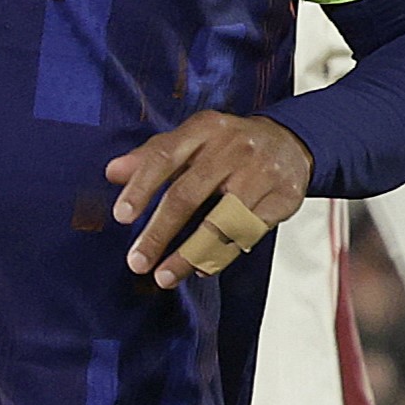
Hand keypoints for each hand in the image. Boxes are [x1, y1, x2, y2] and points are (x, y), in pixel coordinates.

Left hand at [106, 113, 313, 291]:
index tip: (122, 217)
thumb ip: (152, 156)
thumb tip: (113, 172)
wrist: (292, 140)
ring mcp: (260, 173)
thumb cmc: (230, 145)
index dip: (141, 187)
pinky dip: (222, 255)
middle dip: (159, 233)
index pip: (164, 156)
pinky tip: (202, 269)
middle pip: (187, 194)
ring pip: (220, 221)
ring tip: (165, 275)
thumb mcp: (193, 139)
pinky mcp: (283, 197)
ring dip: (189, 254)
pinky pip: (247, 234)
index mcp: (204, 129)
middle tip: (137, 261)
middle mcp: (232, 148)